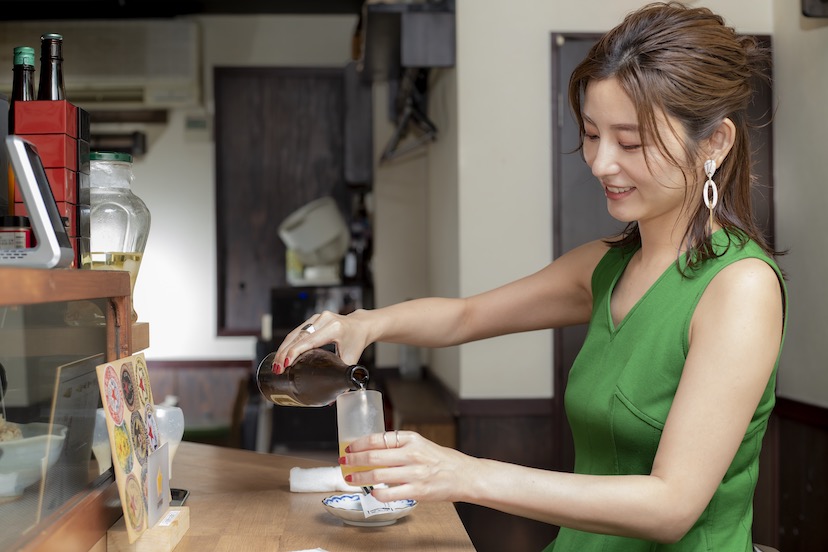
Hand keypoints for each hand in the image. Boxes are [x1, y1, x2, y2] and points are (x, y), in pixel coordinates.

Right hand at [272, 309, 371, 372]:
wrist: (361, 325)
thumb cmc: (356, 341)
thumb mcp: (351, 358)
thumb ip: (342, 376)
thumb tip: (332, 400)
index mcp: (334, 328)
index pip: (310, 341)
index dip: (295, 352)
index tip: (285, 365)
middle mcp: (324, 319)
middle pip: (298, 336)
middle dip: (284, 354)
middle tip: (277, 370)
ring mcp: (317, 317)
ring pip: (295, 333)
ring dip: (283, 349)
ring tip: (276, 365)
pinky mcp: (313, 319)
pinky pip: (297, 331)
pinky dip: (288, 343)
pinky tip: (282, 355)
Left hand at [339, 430, 477, 503]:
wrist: (463, 475)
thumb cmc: (441, 460)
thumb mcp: (420, 444)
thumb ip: (399, 445)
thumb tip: (373, 448)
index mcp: (411, 439)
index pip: (378, 438)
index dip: (359, 444)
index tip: (349, 447)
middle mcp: (412, 454)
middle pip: (373, 457)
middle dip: (354, 460)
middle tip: (343, 461)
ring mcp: (414, 473)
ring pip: (378, 475)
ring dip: (359, 477)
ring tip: (350, 478)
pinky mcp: (417, 491)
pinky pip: (389, 493)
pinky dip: (376, 493)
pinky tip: (371, 492)